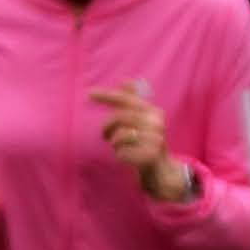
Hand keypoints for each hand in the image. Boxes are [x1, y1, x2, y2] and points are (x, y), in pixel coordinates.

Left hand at [94, 80, 195, 200]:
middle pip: (120, 118)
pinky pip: (122, 153)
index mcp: (153, 112)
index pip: (126, 100)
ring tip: (119, 147)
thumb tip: (126, 80)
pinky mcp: (150, 156)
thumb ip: (133, 102)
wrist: (161, 169)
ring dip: (114, 143)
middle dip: (107, 127)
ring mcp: (155, 140)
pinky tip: (126, 157)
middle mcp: (156, 123)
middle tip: (104, 135)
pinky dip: (120, 156)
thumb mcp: (142, 121)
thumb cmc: (146, 142)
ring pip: (120, 136)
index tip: (88, 93)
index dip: (107, 96)